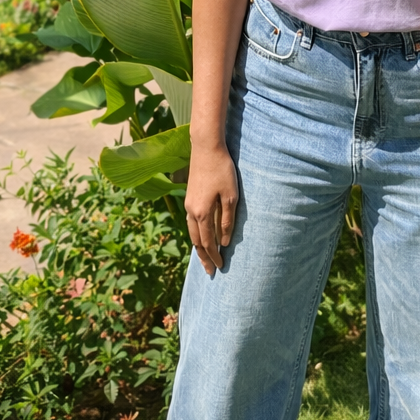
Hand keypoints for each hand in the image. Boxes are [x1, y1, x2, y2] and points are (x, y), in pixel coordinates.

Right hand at [185, 144, 238, 273]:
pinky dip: (196, 233)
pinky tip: (200, 234)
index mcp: (201, 213)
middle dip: (203, 257)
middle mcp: (191, 211)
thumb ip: (226, 221)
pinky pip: (191, 222)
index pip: (208, 242)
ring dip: (198, 246)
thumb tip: (225, 242)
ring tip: (204, 257)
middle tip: (209, 271)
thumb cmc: (222, 170)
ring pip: (192, 231)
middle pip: (196, 241)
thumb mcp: (230, 196)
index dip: (214, 256)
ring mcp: (188, 203)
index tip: (220, 268)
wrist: (206, 147)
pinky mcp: (190, 196)